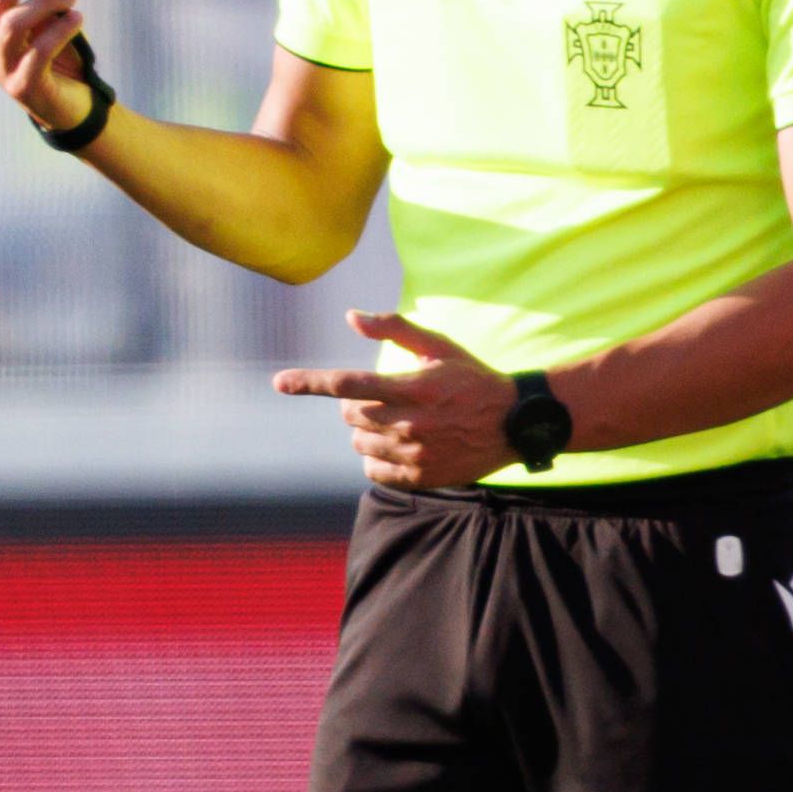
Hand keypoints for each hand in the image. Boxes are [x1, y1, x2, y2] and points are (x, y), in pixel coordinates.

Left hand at [273, 311, 522, 487]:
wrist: (513, 423)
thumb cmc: (472, 379)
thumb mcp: (439, 346)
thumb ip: (394, 329)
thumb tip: (351, 316)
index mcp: (412, 387)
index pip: (347, 384)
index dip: (309, 382)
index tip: (279, 382)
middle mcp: (410, 422)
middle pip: (351, 415)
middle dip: (357, 404)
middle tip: (384, 399)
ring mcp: (414, 453)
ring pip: (359, 443)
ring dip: (367, 431)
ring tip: (396, 422)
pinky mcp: (420, 476)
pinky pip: (374, 470)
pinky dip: (376, 458)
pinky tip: (398, 447)